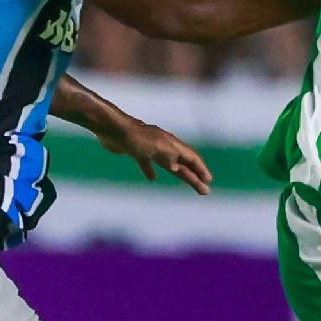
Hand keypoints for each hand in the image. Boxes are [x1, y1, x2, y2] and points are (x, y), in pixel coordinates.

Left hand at [97, 118, 213, 195]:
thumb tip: (177, 169)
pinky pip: (147, 163)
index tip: (208, 182)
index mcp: (171, 144)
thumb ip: (167, 156)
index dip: (200, 170)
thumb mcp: (154, 147)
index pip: (191, 158)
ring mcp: (150, 148)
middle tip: (204, 192)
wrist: (112, 128)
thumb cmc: (134, 138)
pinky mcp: (136, 151)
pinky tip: (152, 178)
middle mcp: (164, 146)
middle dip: (194, 178)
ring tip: (189, 184)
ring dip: (180, 175)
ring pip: (169, 164)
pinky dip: (151, 171)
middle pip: (183, 164)